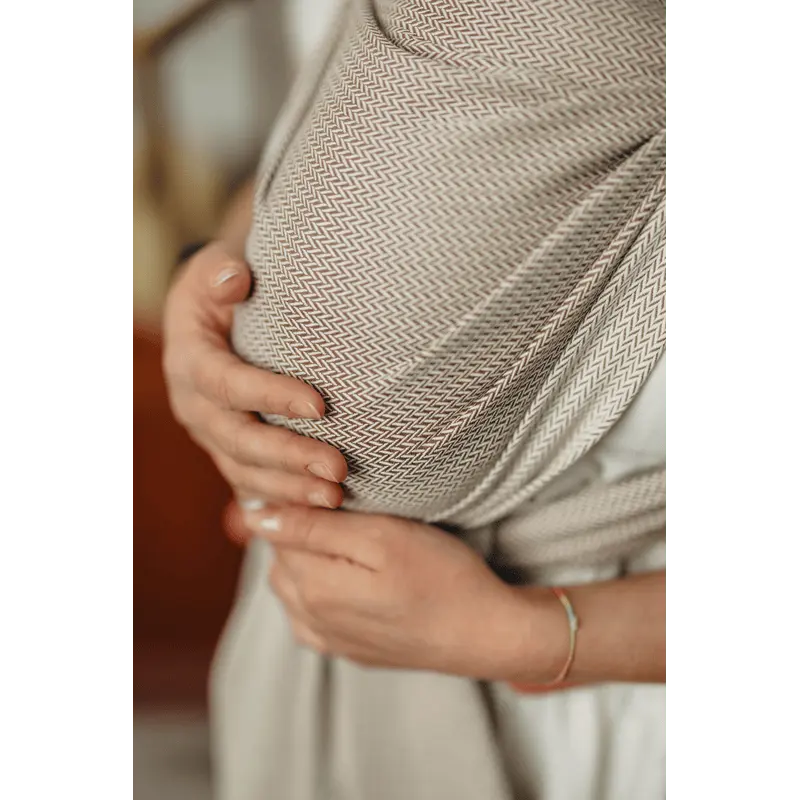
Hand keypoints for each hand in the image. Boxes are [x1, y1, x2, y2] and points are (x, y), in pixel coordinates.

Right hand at [162, 242, 347, 510]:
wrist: (214, 318)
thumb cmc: (226, 288)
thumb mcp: (216, 269)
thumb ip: (222, 274)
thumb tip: (234, 280)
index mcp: (189, 360)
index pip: (227, 383)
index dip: (270, 396)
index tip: (320, 405)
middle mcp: (194, 405)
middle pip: (238, 439)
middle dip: (288, 457)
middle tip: (337, 468)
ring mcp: (210, 434)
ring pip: (245, 470)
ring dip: (291, 488)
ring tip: (336, 496)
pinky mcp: (228, 451)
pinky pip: (252, 482)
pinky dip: (285, 498)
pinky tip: (319, 507)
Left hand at [243, 504, 553, 680]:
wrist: (484, 634)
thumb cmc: (441, 575)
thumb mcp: (382, 537)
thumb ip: (315, 527)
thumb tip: (255, 516)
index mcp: (312, 585)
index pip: (275, 528)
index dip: (297, 500)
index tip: (329, 489)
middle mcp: (309, 618)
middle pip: (281, 556)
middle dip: (302, 529)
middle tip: (347, 510)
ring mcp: (327, 639)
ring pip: (293, 584)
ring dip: (310, 560)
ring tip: (352, 542)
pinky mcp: (346, 650)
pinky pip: (310, 615)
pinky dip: (319, 591)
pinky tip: (348, 578)